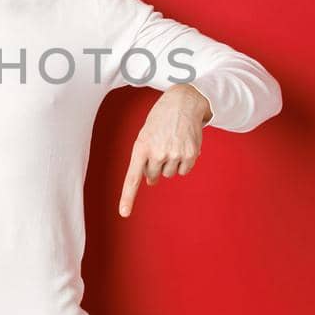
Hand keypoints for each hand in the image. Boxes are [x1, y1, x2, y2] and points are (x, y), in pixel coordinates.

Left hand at [119, 83, 210, 217]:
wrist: (183, 102)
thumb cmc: (161, 119)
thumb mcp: (145, 135)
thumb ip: (144, 158)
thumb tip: (151, 182)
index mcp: (141, 147)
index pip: (132, 177)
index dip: (127, 197)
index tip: (124, 213)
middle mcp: (157, 153)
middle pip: (153, 176)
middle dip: (154, 167)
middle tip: (160, 148)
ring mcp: (174, 154)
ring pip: (169, 174)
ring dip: (170, 163)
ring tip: (172, 142)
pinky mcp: (190, 155)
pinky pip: (183, 171)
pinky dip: (183, 162)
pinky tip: (183, 145)